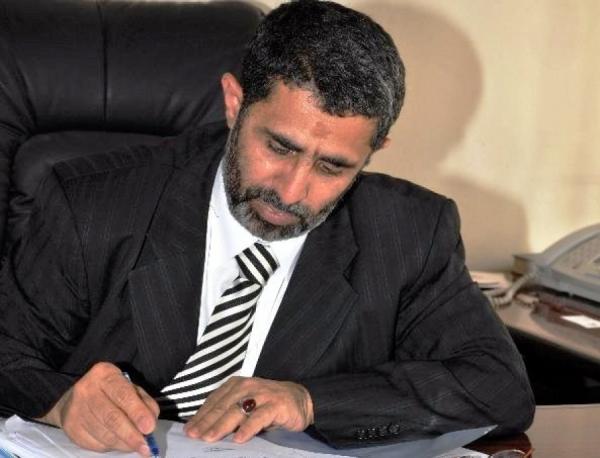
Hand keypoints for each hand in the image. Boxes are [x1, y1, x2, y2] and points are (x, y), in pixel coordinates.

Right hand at [36, 362, 158, 455]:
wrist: (75, 398)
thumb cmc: (111, 392)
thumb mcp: (131, 388)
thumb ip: (144, 403)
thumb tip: (150, 424)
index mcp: (104, 374)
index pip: (123, 395)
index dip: (137, 413)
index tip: (149, 428)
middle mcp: (86, 390)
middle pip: (111, 417)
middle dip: (131, 435)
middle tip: (145, 446)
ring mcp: (75, 410)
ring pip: (104, 434)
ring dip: (123, 443)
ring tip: (136, 446)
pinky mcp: (71, 429)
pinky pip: (95, 444)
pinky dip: (111, 447)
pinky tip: (119, 443)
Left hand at [184, 376, 313, 442]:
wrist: (301, 400)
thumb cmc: (269, 404)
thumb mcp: (246, 404)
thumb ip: (229, 412)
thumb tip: (204, 429)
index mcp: (236, 385)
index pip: (214, 401)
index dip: (200, 415)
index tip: (188, 430)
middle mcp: (247, 386)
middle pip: (223, 406)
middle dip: (206, 422)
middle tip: (194, 436)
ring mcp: (262, 395)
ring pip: (237, 411)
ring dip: (222, 425)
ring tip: (210, 438)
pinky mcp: (275, 405)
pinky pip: (259, 417)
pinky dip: (248, 428)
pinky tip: (239, 439)